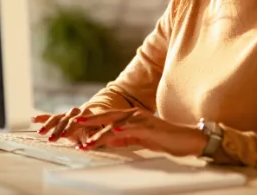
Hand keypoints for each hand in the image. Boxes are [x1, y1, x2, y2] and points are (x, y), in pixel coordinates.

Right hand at [32, 107, 100, 144]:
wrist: (92, 120)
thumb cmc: (95, 129)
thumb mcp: (96, 133)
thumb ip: (92, 137)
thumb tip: (91, 141)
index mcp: (85, 115)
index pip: (76, 121)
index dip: (70, 128)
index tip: (64, 135)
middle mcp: (75, 112)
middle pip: (65, 120)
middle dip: (58, 129)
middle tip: (52, 139)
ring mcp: (66, 114)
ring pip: (56, 118)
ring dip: (48, 125)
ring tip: (41, 133)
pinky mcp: (60, 117)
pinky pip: (50, 117)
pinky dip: (42, 118)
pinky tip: (33, 119)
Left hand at [72, 108, 207, 156]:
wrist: (186, 140)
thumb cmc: (163, 139)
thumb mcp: (137, 140)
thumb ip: (121, 138)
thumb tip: (105, 140)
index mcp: (129, 117)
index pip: (104, 117)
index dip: (88, 120)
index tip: (72, 125)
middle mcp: (132, 114)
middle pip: (105, 116)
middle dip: (87, 120)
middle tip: (70, 124)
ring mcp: (140, 119)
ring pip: (115, 124)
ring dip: (99, 133)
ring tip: (86, 140)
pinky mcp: (149, 126)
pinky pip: (132, 128)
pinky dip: (122, 130)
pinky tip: (112, 132)